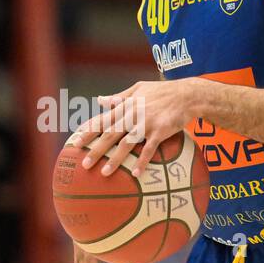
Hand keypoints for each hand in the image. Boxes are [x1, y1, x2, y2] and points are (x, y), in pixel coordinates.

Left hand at [69, 79, 199, 176]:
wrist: (187, 94)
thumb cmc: (162, 91)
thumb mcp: (139, 88)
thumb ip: (120, 96)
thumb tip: (101, 100)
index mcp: (126, 105)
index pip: (103, 119)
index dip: (89, 131)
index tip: (76, 141)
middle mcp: (133, 114)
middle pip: (110, 134)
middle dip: (95, 149)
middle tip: (84, 164)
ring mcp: (146, 123)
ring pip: (127, 144)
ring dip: (115, 160)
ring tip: (104, 173)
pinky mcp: (160, 131)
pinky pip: (149, 149)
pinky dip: (142, 161)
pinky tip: (135, 174)